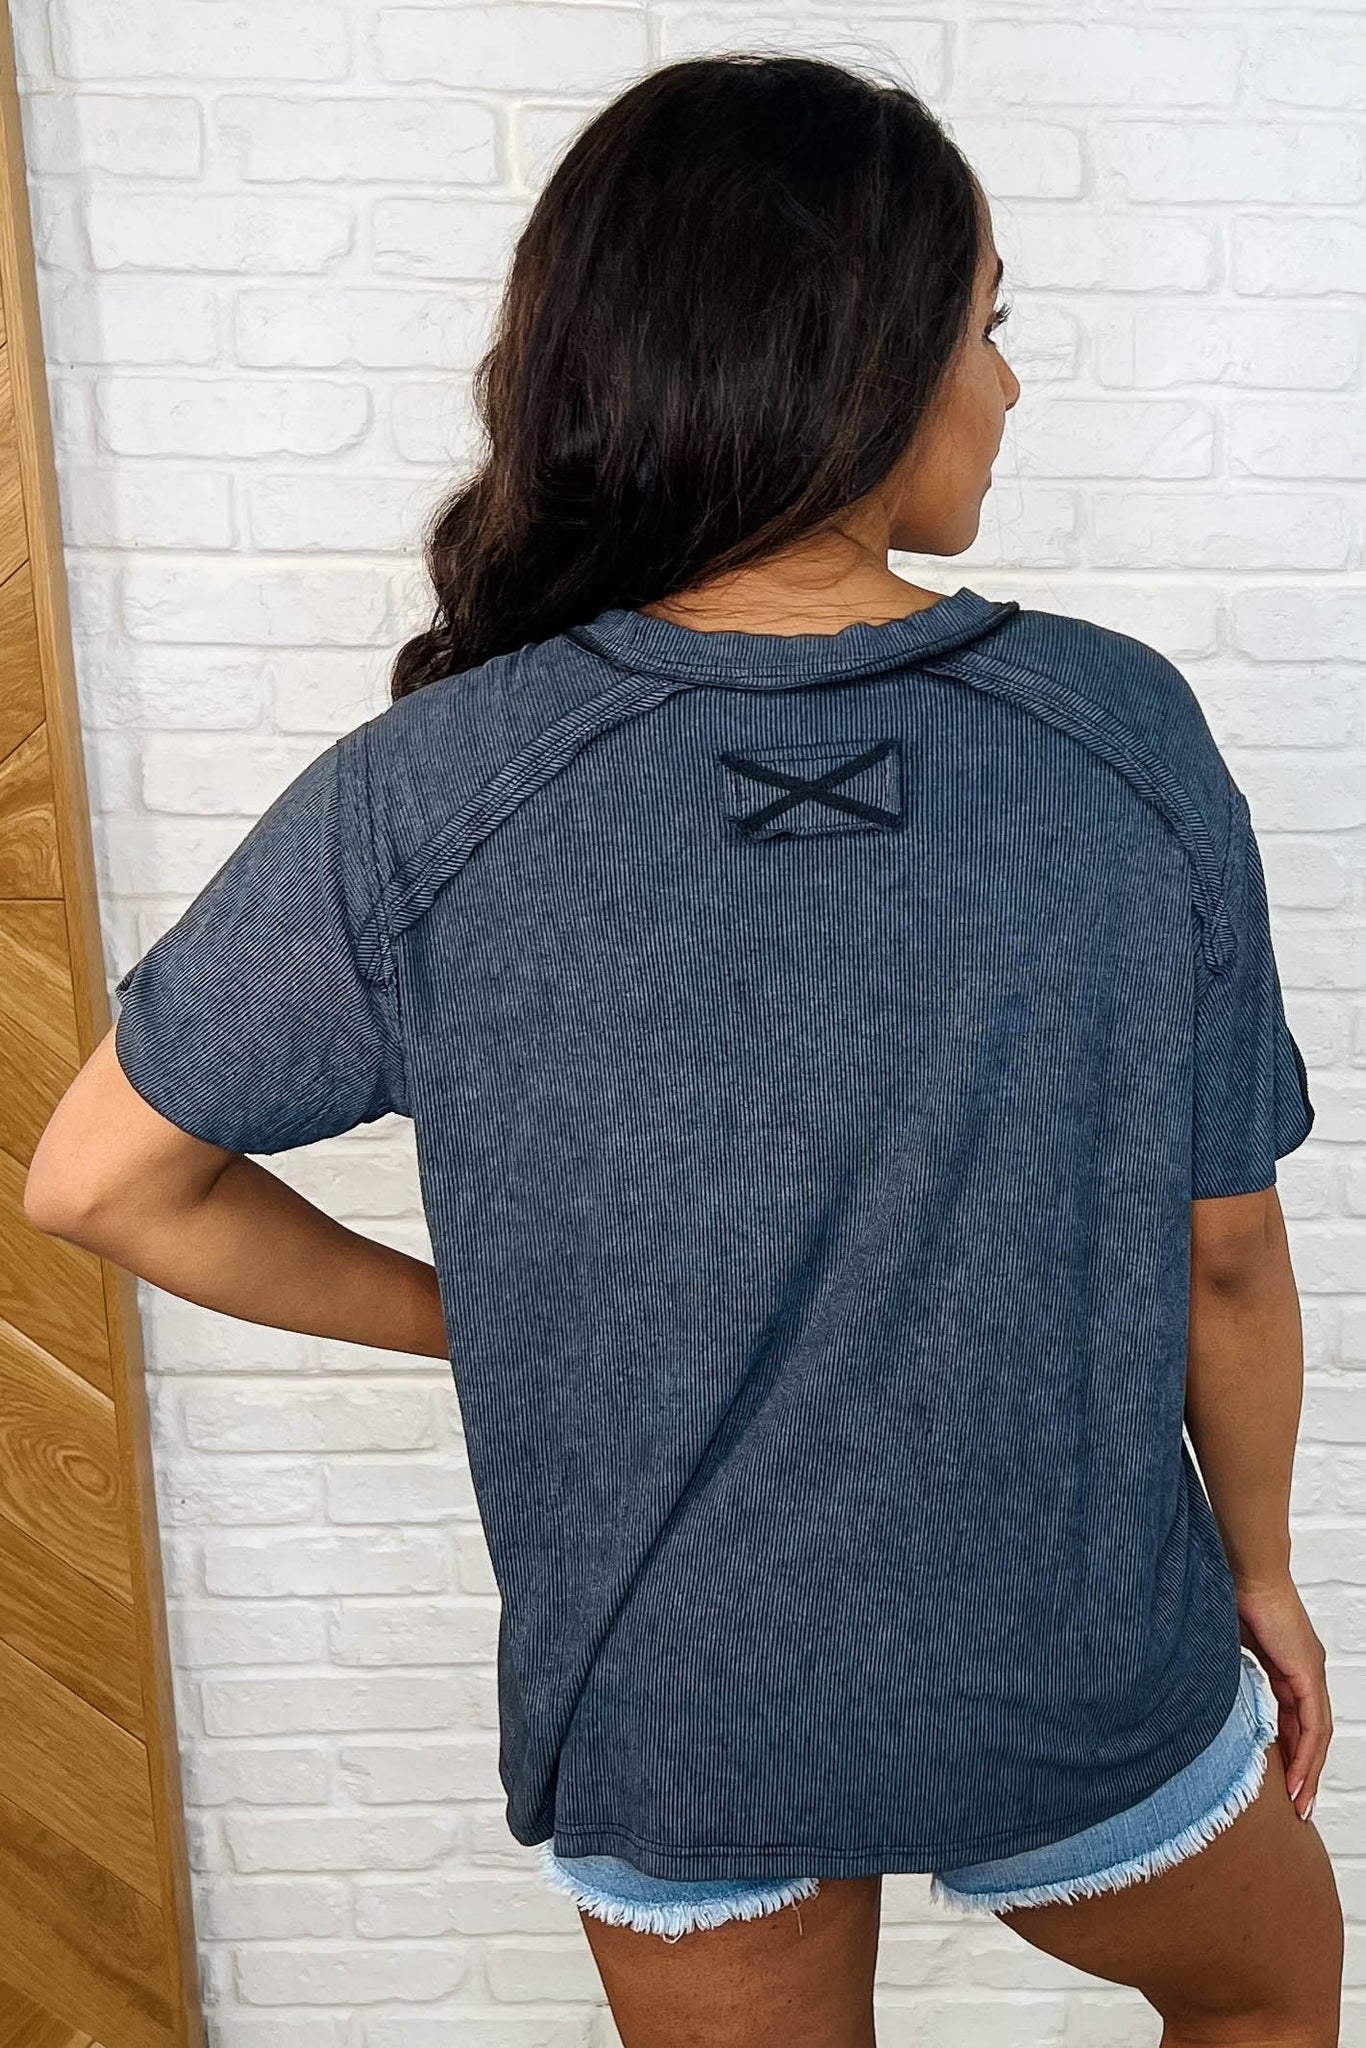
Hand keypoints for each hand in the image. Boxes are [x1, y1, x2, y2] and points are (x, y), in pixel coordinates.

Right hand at [1234, 1574, 1330, 1820]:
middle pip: (1311, 1732)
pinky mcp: (1307, 1672)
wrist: (1242, 1567)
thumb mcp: (1224, 1644)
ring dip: (1308, 1770)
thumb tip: (1203, 1692)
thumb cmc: (1227, 1592)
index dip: (1290, 1749)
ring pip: (1317, 1734)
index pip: (1295, 1716)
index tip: (1281, 1779)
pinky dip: (1308, 1754)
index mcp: (1286, 1662)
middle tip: (1297, 1803)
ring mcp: (1309, 1671)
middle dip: (1304, 1771)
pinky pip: (1314, 1724)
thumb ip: (1225, 1670)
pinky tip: (1299, 1777)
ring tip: (1299, 1802)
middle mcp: (1305, 1670)